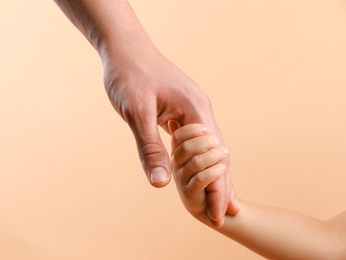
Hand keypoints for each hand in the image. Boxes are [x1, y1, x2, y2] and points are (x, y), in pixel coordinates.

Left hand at [102, 39, 238, 225]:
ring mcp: (191, 109)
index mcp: (195, 110)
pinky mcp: (180, 110)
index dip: (218, 188)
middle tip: (225, 216)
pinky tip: (197, 170)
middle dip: (221, 185)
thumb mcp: (137, 112)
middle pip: (217, 154)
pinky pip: (193, 140)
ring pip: (206, 148)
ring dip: (211, 174)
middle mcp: (199, 110)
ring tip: (217, 199)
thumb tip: (161, 183)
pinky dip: (197, 158)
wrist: (124, 48)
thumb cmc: (129, 75)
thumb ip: (149, 148)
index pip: (214, 158)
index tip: (220, 215)